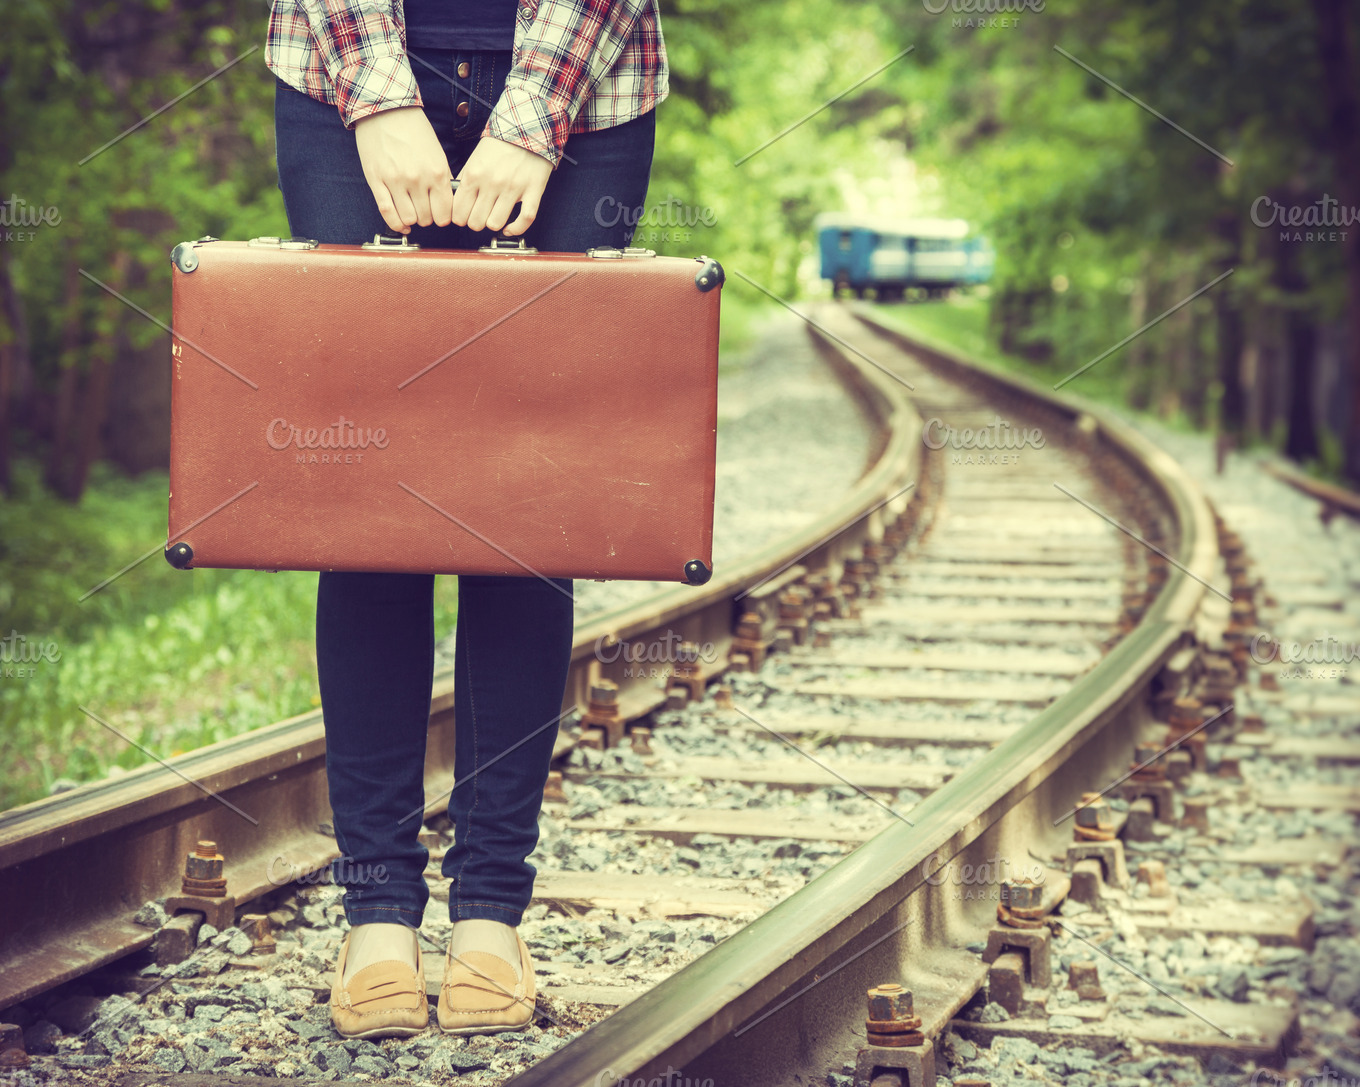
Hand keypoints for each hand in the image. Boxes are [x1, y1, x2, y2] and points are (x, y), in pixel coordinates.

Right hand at [353, 106, 454, 233]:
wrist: (385, 109)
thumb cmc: (413, 129)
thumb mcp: (437, 153)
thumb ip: (442, 179)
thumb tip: (446, 203)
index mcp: (437, 172)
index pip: (445, 213)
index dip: (442, 217)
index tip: (439, 214)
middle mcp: (418, 179)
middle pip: (426, 218)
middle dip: (427, 218)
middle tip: (424, 209)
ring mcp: (396, 181)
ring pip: (408, 219)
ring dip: (411, 220)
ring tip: (411, 210)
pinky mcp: (376, 181)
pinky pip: (387, 213)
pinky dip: (396, 224)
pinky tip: (401, 225)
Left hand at [452, 137, 552, 235]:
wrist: (527, 130)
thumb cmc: (500, 145)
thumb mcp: (475, 158)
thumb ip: (465, 179)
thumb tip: (456, 201)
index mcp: (475, 174)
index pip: (459, 211)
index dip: (460, 218)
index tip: (464, 216)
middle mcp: (492, 183)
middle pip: (475, 222)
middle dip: (475, 222)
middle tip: (479, 216)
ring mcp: (514, 188)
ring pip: (495, 224)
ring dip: (493, 224)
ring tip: (494, 217)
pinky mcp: (533, 191)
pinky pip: (525, 220)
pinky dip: (515, 229)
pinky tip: (509, 228)